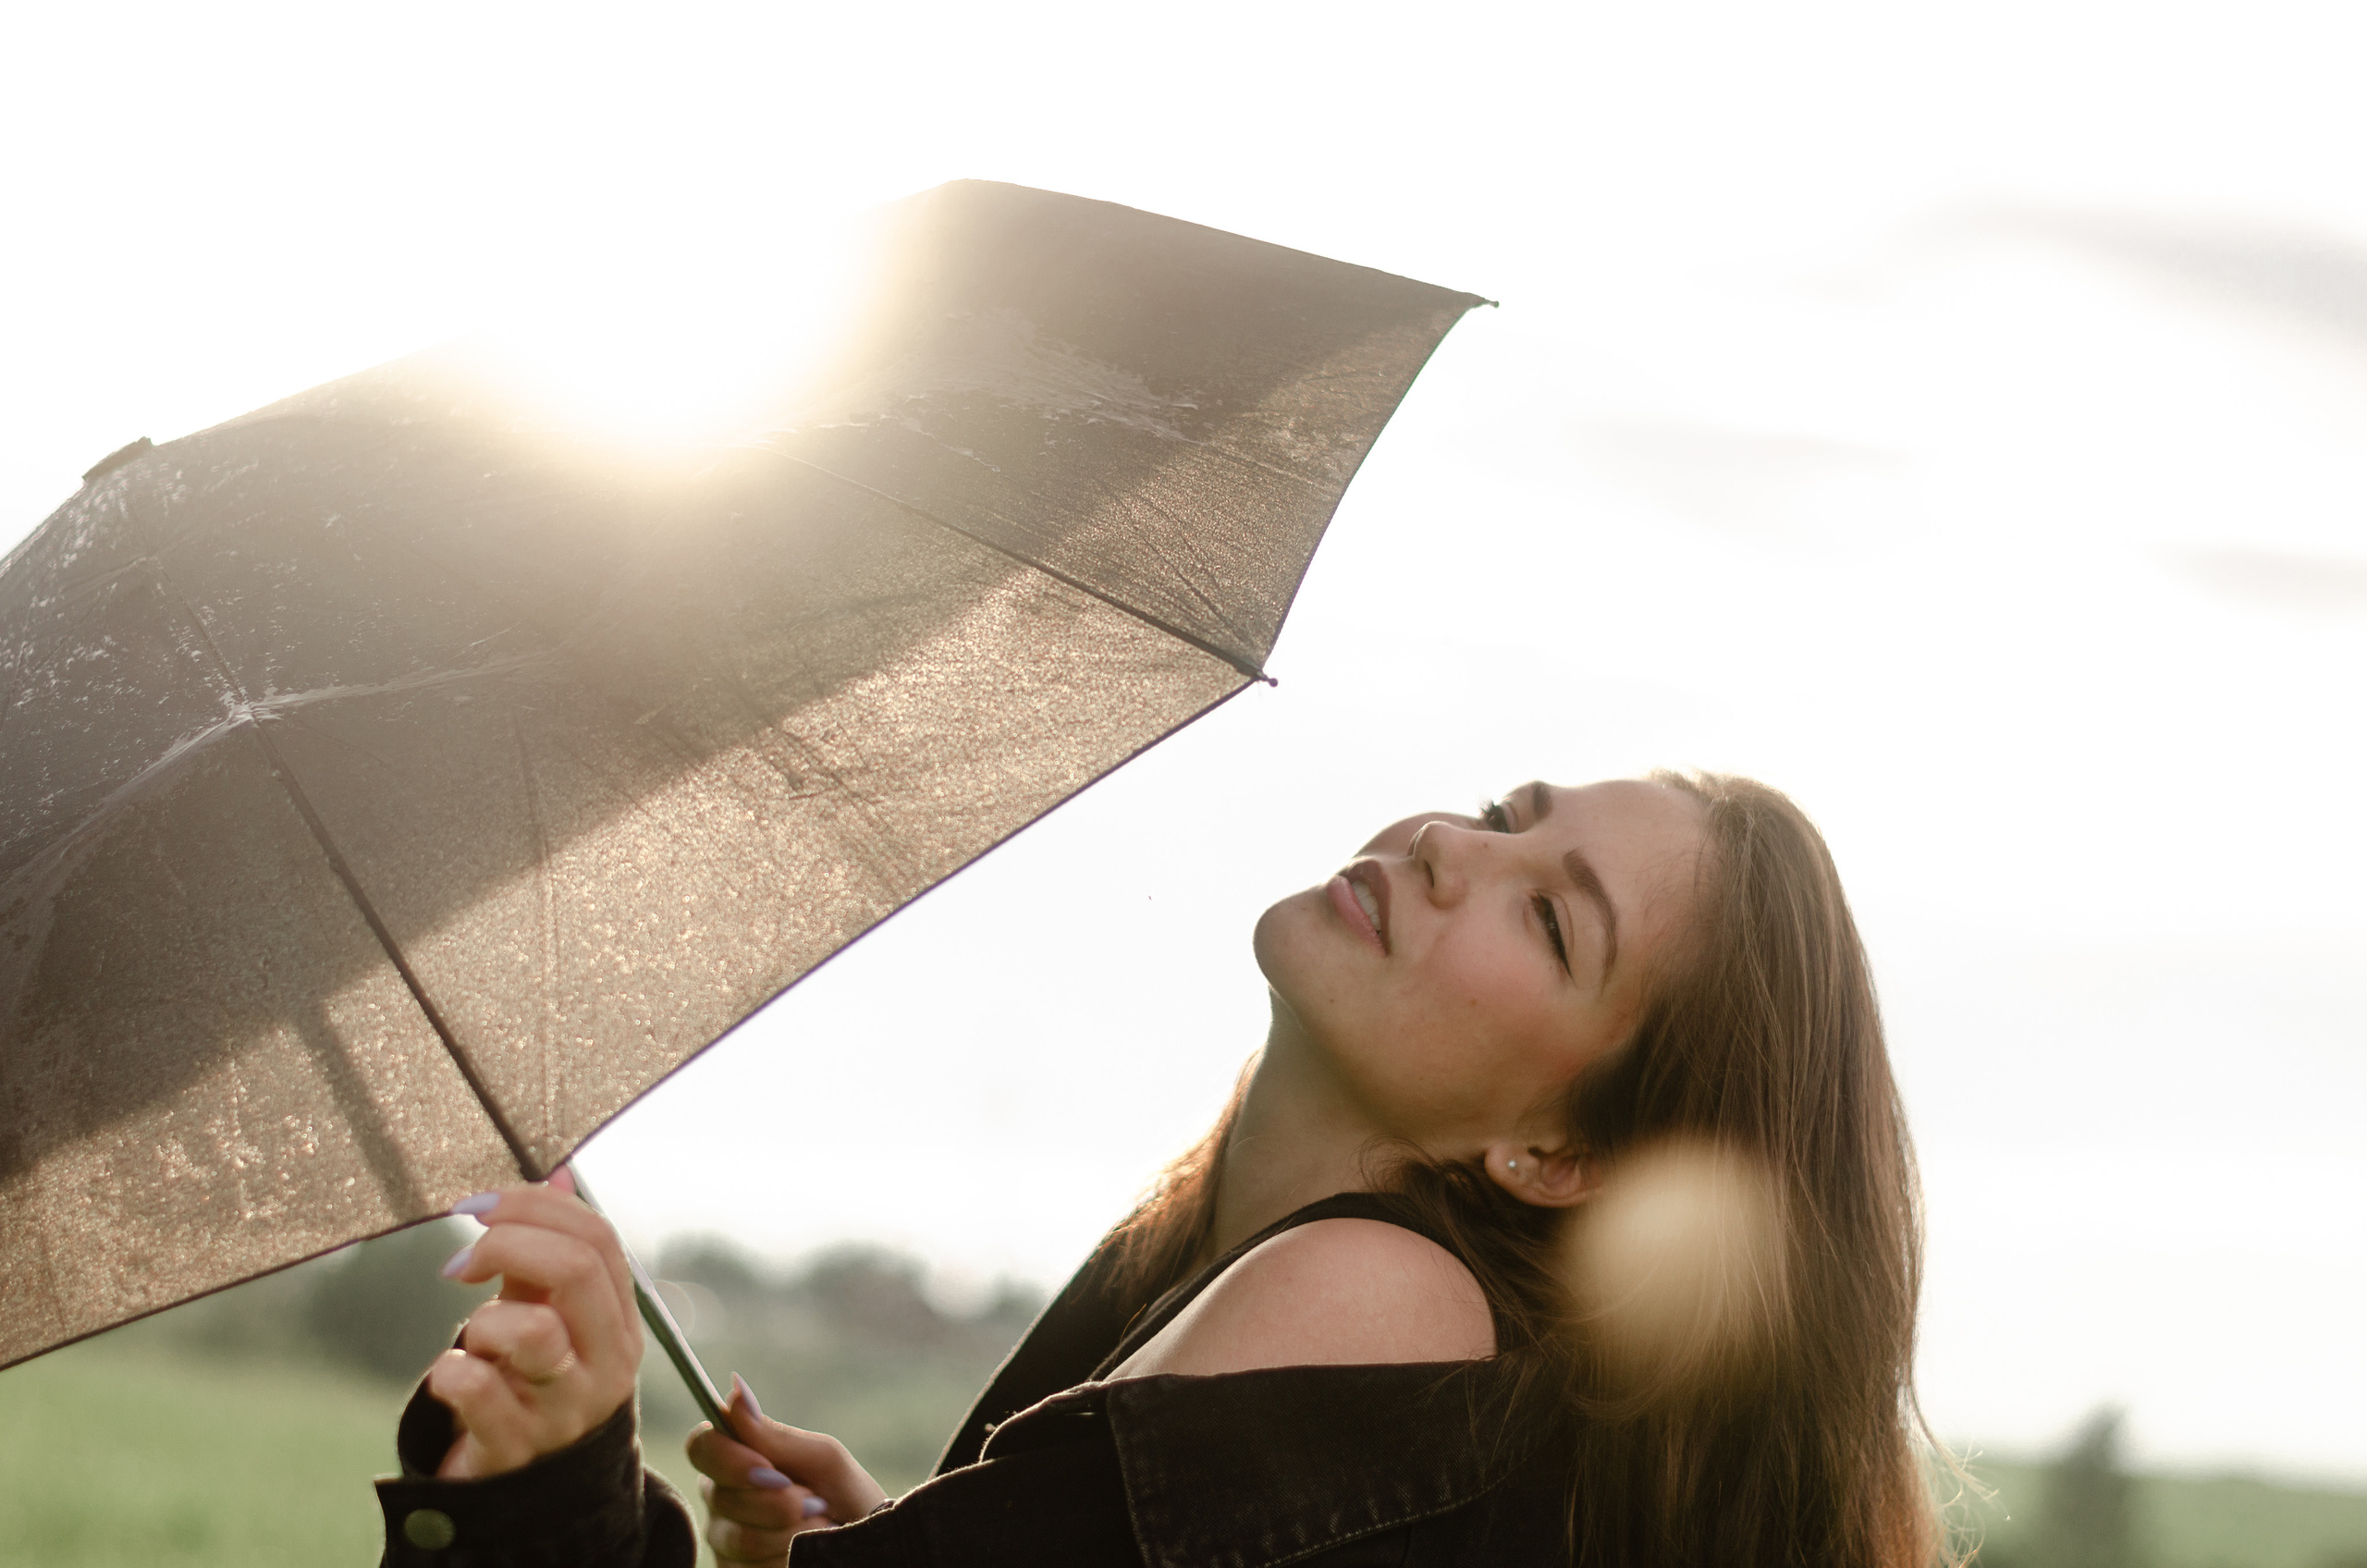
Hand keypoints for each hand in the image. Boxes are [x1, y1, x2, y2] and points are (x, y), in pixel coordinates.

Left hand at [429, 1170, 642, 1479]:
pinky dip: (450, 1370)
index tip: (478, 1208)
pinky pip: (477, 1389)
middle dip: (505, 1245)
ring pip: (533, 1330)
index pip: (598, 1238)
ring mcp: (567, 1408)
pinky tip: (451, 1376)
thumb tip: (558, 1172)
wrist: (527, 1492)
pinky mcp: (518, 1447)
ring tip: (474, 1340)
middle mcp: (607, 1362)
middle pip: (575, 1270)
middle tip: (460, 1263)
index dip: (534, 1206)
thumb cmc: (533, 1384)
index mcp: (619, 1321)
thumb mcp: (551, 1313)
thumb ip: (551, 1250)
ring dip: (483, 1321)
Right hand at [686, 1376, 888, 1564]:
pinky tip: (804, 1554)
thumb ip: (776, 1435)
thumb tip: (735, 1390)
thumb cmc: (848, 1496)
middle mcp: (721, 1501)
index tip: (767, 1468)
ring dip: (792, 1532)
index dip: (728, 1458)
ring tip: (819, 1526)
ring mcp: (725, 1543)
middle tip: (814, 1501)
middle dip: (776, 1501)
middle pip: (721, 1496)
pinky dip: (788, 1560)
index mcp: (737, 1460)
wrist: (873, 1548)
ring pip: (738, 1538)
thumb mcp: (823, 1460)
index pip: (702, 1447)